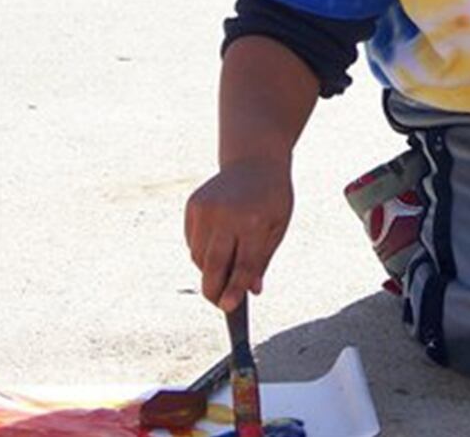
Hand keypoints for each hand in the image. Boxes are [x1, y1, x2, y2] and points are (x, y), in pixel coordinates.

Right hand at [184, 157, 293, 310]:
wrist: (254, 161)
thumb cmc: (272, 197)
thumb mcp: (277, 227)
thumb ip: (262, 259)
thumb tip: (251, 290)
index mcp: (253, 222)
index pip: (242, 265)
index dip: (235, 289)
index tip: (228, 308)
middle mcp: (226, 215)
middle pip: (213, 265)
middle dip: (214, 289)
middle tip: (219, 303)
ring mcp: (206, 209)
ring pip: (199, 256)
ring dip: (210, 269)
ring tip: (226, 265)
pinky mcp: (193, 206)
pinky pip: (192, 242)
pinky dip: (202, 250)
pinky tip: (218, 242)